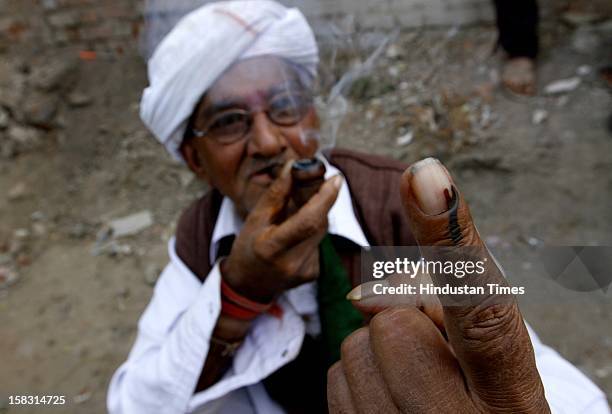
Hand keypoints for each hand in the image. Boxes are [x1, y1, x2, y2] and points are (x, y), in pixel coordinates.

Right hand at [223, 160, 341, 301]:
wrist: (247, 283)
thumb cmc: (248, 246)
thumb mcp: (255, 218)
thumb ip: (277, 193)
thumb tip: (294, 166)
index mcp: (272, 248)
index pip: (308, 221)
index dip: (325, 199)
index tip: (336, 179)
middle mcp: (291, 263)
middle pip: (318, 224)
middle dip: (320, 202)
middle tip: (317, 185)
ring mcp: (304, 272)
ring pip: (321, 233)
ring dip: (313, 218)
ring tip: (293, 218)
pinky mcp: (313, 274)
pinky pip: (319, 244)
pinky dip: (310, 234)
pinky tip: (294, 240)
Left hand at [328, 158, 549, 412]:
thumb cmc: (485, 412)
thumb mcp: (492, 371)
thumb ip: (450, 315)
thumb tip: (365, 292)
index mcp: (510, 402)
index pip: (482, 315)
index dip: (453, 242)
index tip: (428, 179)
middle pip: (393, 325)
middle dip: (406, 324)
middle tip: (435, 355)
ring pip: (353, 351)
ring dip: (379, 356)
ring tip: (416, 385)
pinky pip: (334, 382)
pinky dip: (357, 381)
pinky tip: (389, 401)